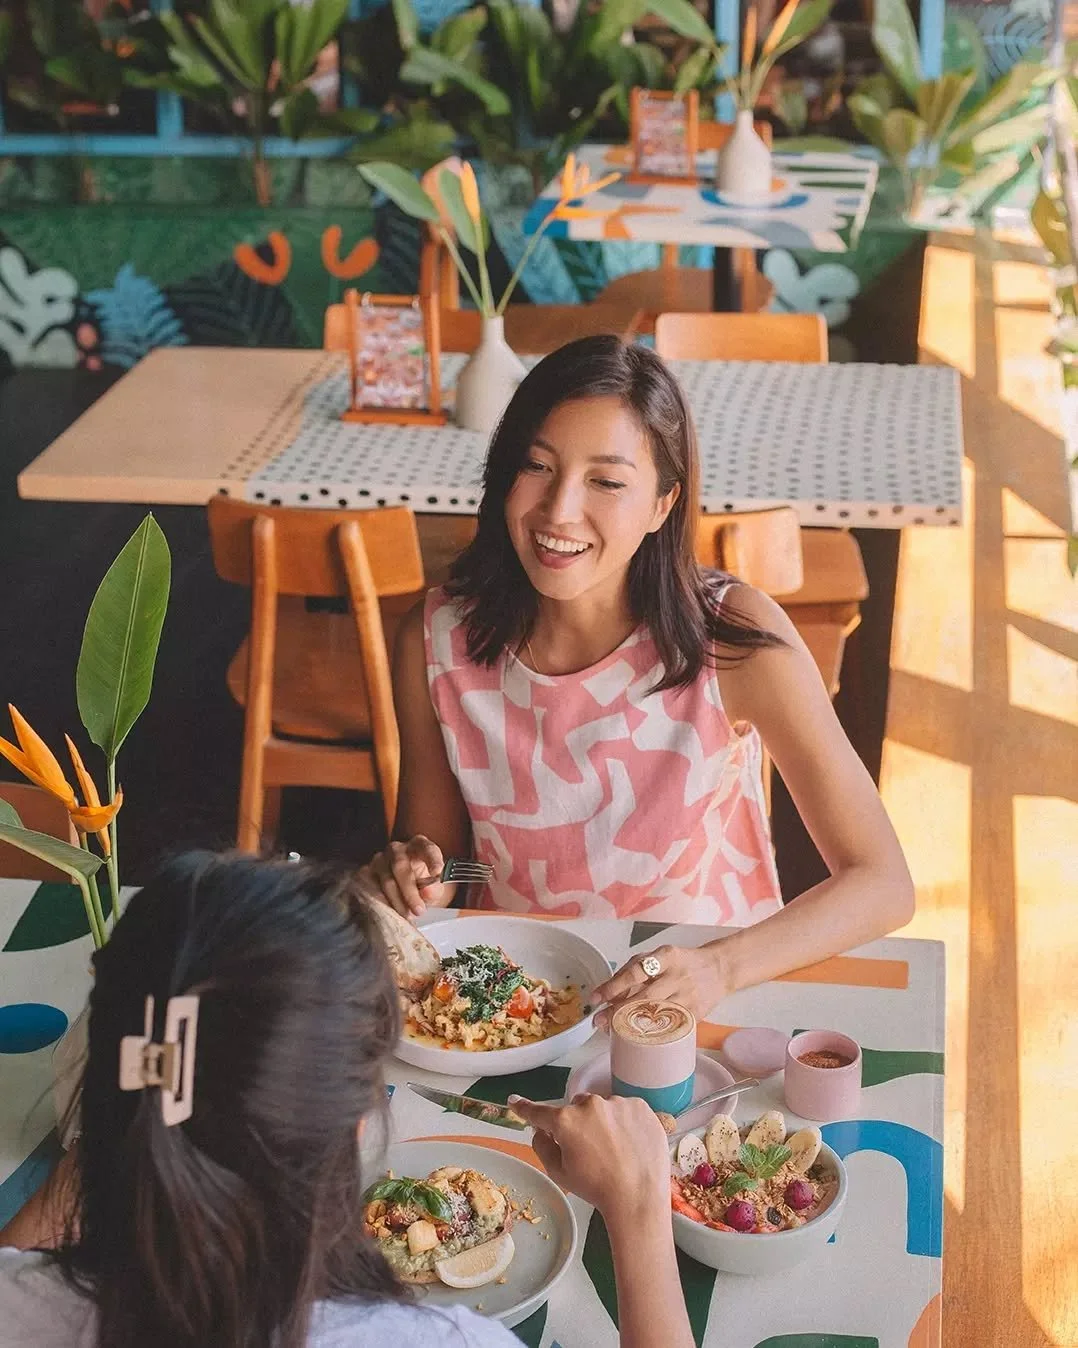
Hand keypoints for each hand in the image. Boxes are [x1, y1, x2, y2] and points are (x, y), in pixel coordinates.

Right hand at [356, 835, 447, 918]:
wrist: (402, 886)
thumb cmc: (421, 883)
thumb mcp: (433, 888)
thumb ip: (433, 889)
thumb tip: (427, 892)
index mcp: (419, 845)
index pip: (426, 848)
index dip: (432, 859)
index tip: (438, 872)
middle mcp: (397, 849)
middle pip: (400, 866)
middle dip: (410, 892)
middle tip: (419, 910)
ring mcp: (380, 860)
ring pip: (386, 880)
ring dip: (397, 901)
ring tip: (408, 915)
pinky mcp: (366, 872)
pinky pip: (372, 888)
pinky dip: (382, 902)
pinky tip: (391, 912)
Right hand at [507, 1093, 670, 1227]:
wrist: (638, 1198)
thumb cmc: (597, 1188)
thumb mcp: (560, 1173)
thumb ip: (542, 1147)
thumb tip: (540, 1130)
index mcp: (566, 1121)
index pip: (539, 1111)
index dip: (524, 1108)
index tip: (514, 1101)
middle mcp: (590, 1104)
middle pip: (576, 1107)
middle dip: (578, 1122)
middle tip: (589, 1148)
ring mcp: (618, 1103)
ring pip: (603, 1107)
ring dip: (603, 1122)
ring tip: (614, 1150)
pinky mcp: (640, 1106)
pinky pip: (625, 1110)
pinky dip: (625, 1123)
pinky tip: (629, 1145)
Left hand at [592, 943, 729, 1029]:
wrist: (718, 970)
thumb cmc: (681, 963)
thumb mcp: (659, 956)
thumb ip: (634, 970)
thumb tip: (608, 992)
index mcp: (666, 957)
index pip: (635, 972)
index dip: (613, 986)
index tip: (597, 997)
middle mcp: (677, 976)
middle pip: (644, 997)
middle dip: (618, 1011)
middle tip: (599, 1021)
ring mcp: (687, 997)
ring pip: (656, 1015)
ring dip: (631, 1024)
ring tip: (613, 1030)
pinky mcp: (694, 1015)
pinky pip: (669, 1026)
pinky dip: (651, 1032)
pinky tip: (638, 1036)